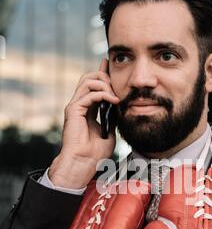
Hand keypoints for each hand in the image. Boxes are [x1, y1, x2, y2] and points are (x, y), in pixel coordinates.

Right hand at [49, 59, 119, 188]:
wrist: (84, 163)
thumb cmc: (95, 154)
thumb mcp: (110, 132)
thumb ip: (113, 119)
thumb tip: (121, 108)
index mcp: (87, 108)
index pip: (94, 84)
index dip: (103, 72)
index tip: (111, 65)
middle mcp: (79, 104)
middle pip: (89, 76)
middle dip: (105, 75)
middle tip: (118, 86)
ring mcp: (75, 106)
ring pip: (88, 80)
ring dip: (105, 84)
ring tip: (116, 96)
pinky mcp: (73, 110)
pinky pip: (89, 94)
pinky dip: (103, 94)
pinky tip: (114, 101)